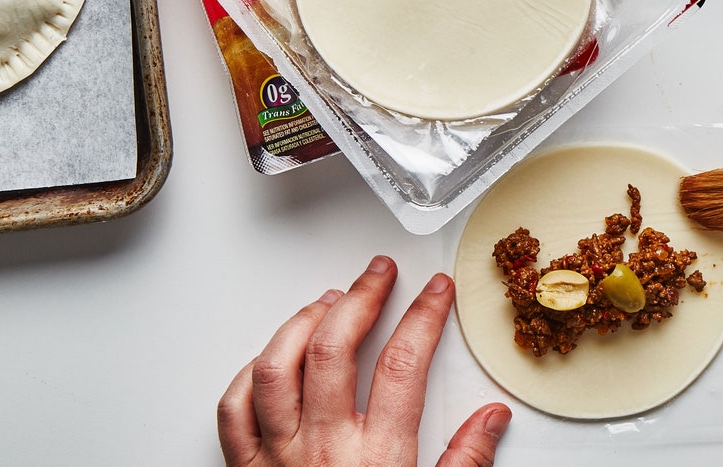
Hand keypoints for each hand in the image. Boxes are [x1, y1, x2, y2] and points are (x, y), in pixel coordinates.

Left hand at [217, 255, 510, 466]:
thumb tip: (490, 419)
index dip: (422, 316)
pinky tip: (268, 359)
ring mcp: (278, 461)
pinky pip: (232, 413)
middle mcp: (323, 452)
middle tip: (377, 275)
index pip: (402, 365)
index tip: (434, 290)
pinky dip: (247, 377)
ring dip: (299, 325)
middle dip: (357, 299)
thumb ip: (464, 464)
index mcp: (377, 460)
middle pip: (331, 351)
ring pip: (274, 370)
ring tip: (325, 303)